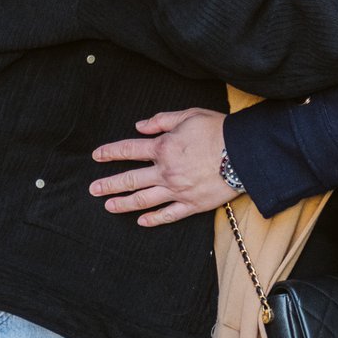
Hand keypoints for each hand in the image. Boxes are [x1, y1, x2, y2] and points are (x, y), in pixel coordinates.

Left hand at [89, 109, 232, 226]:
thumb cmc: (217, 130)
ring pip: (144, 200)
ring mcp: (178, 190)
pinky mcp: (192, 204)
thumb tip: (140, 126)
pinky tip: (141, 221)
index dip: (110, 152)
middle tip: (93, 189)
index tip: (97, 156)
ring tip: (108, 206)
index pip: (129, 150)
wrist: (243, 153)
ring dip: (124, 203)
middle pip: (131, 179)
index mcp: (163, 148)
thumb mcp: (188, 115)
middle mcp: (166, 171)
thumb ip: (161, 120)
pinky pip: (168, 215)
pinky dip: (153, 219)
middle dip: (109, 184)